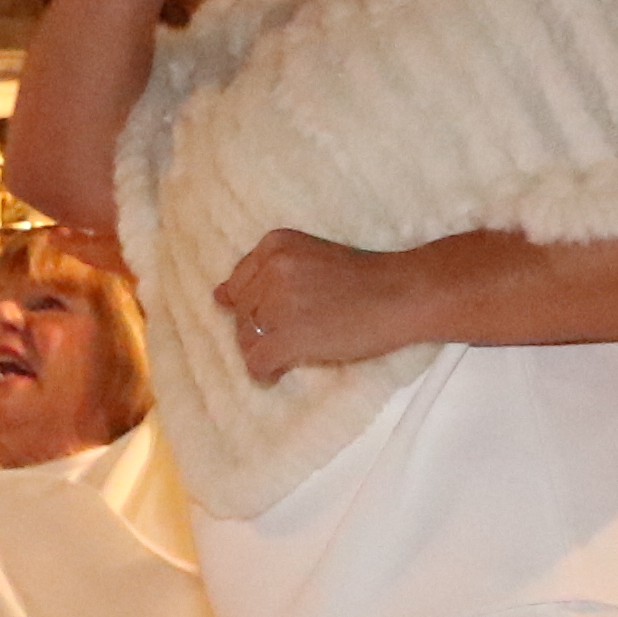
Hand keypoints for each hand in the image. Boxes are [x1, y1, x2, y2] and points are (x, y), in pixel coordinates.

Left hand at [214, 226, 425, 385]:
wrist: (401, 294)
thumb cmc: (364, 278)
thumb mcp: (310, 258)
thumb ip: (266, 274)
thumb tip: (217, 297)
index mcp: (275, 244)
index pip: (239, 283)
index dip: (256, 306)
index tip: (278, 315)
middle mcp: (271, 268)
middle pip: (241, 312)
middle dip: (259, 329)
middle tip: (295, 335)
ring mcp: (278, 302)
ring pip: (245, 338)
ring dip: (263, 351)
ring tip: (292, 352)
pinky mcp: (289, 335)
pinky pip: (256, 361)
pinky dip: (264, 372)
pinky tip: (278, 372)